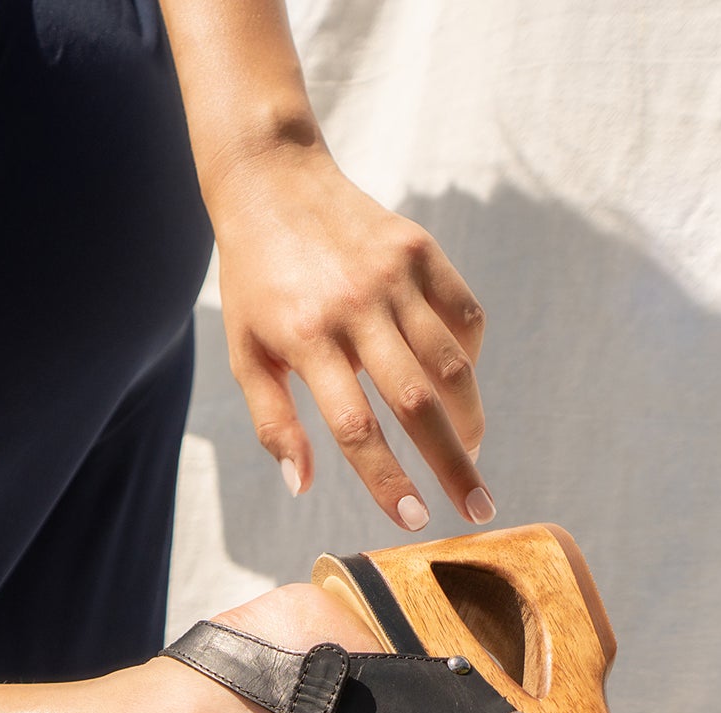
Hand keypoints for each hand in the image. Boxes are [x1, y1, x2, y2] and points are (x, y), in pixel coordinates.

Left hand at [208, 143, 491, 531]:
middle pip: (416, 402)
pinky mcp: (420, 249)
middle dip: (452, 463)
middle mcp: (356, 306)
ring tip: (471, 456)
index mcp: (306, 339)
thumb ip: (273, 423)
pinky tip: (459, 389)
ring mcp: (394, 274)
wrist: (272, 183)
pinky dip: (469, 358)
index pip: (357, 426)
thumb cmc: (255, 284)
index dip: (388, 478)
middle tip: (476, 509)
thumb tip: (303, 486)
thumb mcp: (244, 355)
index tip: (412, 520)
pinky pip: (463, 314)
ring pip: (451, 362)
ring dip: (469, 418)